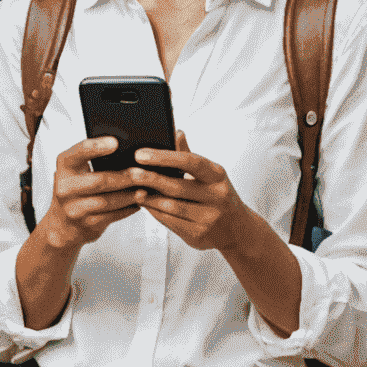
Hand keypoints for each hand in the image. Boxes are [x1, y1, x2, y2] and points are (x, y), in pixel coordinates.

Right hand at [36, 137, 155, 251]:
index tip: (115, 142)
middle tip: (142, 172)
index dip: (96, 147)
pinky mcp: (87, 224)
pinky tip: (137, 203)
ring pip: (108, 201)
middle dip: (123, 176)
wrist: (62, 225)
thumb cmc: (75, 190)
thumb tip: (125, 149)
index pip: (79, 152)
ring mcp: (75, 208)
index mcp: (64, 167)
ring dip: (129, 195)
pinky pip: (112, 216)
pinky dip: (127, 209)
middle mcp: (65, 187)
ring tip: (144, 189)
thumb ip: (92, 159)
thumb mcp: (75, 171)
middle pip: (99, 180)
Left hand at [136, 132, 302, 336]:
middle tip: (129, 172)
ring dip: (149, 198)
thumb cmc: (216, 193)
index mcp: (217, 175)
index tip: (141, 154)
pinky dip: (155, 212)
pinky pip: (171, 222)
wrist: (237, 229)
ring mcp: (208, 218)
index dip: (164, 157)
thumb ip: (189, 154)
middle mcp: (216, 196)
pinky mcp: (199, 235)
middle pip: (176, 186)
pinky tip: (145, 204)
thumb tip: (176, 132)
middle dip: (150, 179)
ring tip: (133, 189)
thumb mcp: (209, 173)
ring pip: (171, 207)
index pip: (190, 162)